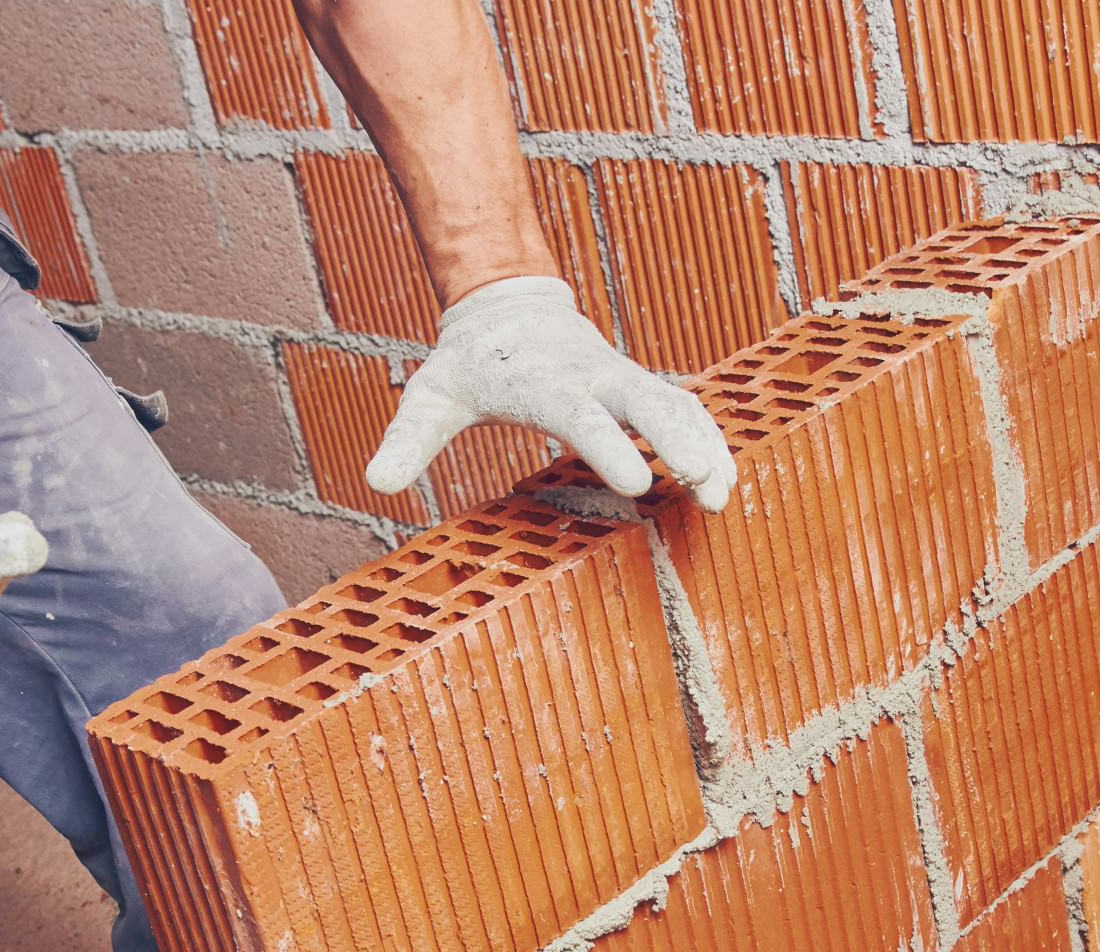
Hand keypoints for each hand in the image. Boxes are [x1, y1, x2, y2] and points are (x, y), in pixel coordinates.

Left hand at [365, 277, 736, 511]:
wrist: (506, 305)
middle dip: (679, 440)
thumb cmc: (469, 362)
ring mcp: (622, 378)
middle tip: (704, 484)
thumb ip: (406, 439)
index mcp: (547, 382)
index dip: (610, 446)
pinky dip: (709, 437)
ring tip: (723, 497)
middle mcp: (594, 377)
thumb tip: (376, 482)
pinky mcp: (637, 386)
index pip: (583, 416)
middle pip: (648, 403)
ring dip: (705, 445)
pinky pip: (684, 408)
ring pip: (677, 404)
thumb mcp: (429, 398)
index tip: (637, 481)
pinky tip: (723, 478)